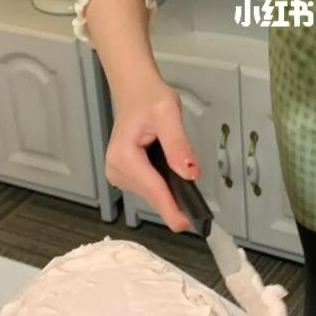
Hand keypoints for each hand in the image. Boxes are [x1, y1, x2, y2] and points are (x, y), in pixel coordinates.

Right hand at [105, 74, 199, 232]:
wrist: (135, 90)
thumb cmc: (148, 97)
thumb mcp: (168, 114)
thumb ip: (178, 146)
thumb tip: (190, 174)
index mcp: (123, 156)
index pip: (154, 189)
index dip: (174, 208)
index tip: (190, 225)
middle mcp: (116, 169)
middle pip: (153, 196)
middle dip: (176, 200)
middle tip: (200, 206)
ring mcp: (118, 174)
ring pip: (153, 195)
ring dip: (170, 192)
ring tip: (183, 175)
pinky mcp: (125, 176)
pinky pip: (150, 189)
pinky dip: (164, 186)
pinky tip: (172, 177)